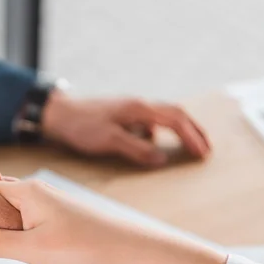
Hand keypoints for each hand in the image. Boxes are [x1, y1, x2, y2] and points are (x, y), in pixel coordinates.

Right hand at [0, 179, 148, 263]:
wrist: (135, 255)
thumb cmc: (87, 247)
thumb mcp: (32, 248)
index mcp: (26, 191)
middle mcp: (35, 195)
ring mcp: (48, 210)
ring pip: (8, 219)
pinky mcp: (57, 225)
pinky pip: (24, 229)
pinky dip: (13, 240)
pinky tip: (9, 253)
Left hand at [42, 91, 210, 166]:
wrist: (57, 114)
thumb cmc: (81, 126)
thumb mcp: (109, 141)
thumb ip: (136, 150)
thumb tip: (162, 159)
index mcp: (139, 108)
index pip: (176, 120)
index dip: (192, 137)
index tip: (203, 153)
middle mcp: (138, 105)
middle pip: (175, 113)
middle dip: (193, 131)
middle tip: (206, 148)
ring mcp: (130, 108)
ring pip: (162, 117)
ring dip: (178, 130)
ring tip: (188, 146)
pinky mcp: (121, 114)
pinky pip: (147, 122)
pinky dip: (158, 133)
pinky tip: (152, 145)